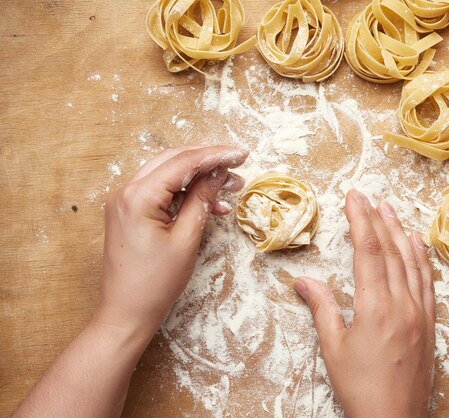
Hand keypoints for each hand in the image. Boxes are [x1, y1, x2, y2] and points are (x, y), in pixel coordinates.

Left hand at [95, 145, 248, 336]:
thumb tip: (217, 173)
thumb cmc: (155, 283)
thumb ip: (202, 200)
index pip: (183, 163)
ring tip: (230, 188)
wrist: (127, 313)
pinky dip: (185, 194)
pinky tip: (210, 204)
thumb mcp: (186, 239)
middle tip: (238, 167)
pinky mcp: (129, 213)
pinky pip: (160, 192)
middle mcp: (126, 192)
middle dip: (208, 162)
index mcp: (138, 197)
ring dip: (199, 178)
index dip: (215, 155)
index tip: (241, 154)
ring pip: (168, 175)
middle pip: (173, 162)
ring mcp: (125, 202)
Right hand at [294, 190, 435, 417]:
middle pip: (391, 251)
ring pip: (413, 262)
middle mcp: (403, 304)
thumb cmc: (360, 388)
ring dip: (401, 233)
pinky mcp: (430, 324)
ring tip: (391, 210)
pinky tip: (418, 246)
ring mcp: (420, 313)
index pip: (368, 251)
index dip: (360, 220)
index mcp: (376, 307)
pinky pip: (428, 282)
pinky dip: (422, 259)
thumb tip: (302, 281)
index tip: (354, 198)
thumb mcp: (333, 348)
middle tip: (368, 197)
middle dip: (378, 220)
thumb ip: (321, 308)